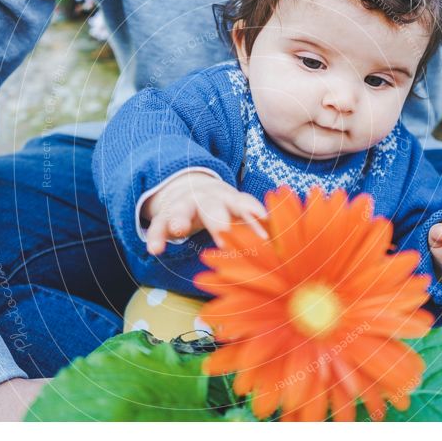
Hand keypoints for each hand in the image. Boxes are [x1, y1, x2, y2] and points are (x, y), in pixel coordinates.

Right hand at [141, 171, 268, 254]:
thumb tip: (286, 250)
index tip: (263, 234)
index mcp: (231, 199)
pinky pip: (158, 225)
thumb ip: (258, 229)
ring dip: (180, 219)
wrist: (192, 190)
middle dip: (218, 220)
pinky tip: (155, 250)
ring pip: (181, 210)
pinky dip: (156, 236)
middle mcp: (208, 199)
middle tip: (223, 236)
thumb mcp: (241, 215)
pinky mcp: (165, 216)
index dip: (253, 217)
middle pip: (213, 206)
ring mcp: (184, 205)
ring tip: (179, 230)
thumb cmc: (225, 212)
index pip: (244, 205)